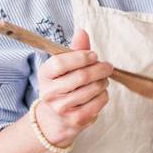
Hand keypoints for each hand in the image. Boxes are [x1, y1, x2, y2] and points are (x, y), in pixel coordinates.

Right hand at [35, 28, 112, 145]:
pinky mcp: (75, 119)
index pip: (60, 62)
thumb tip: (82, 32)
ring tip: (103, 79)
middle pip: (81, 76)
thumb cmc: (63, 85)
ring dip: (103, 82)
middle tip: (108, 66)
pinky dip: (104, 95)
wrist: (55, 118)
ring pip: (92, 89)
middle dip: (99, 69)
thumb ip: (74, 50)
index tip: (93, 55)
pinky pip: (98, 103)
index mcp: (44, 75)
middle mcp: (49, 93)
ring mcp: (61, 108)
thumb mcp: (64, 67)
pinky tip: (101, 92)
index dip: (80, 57)